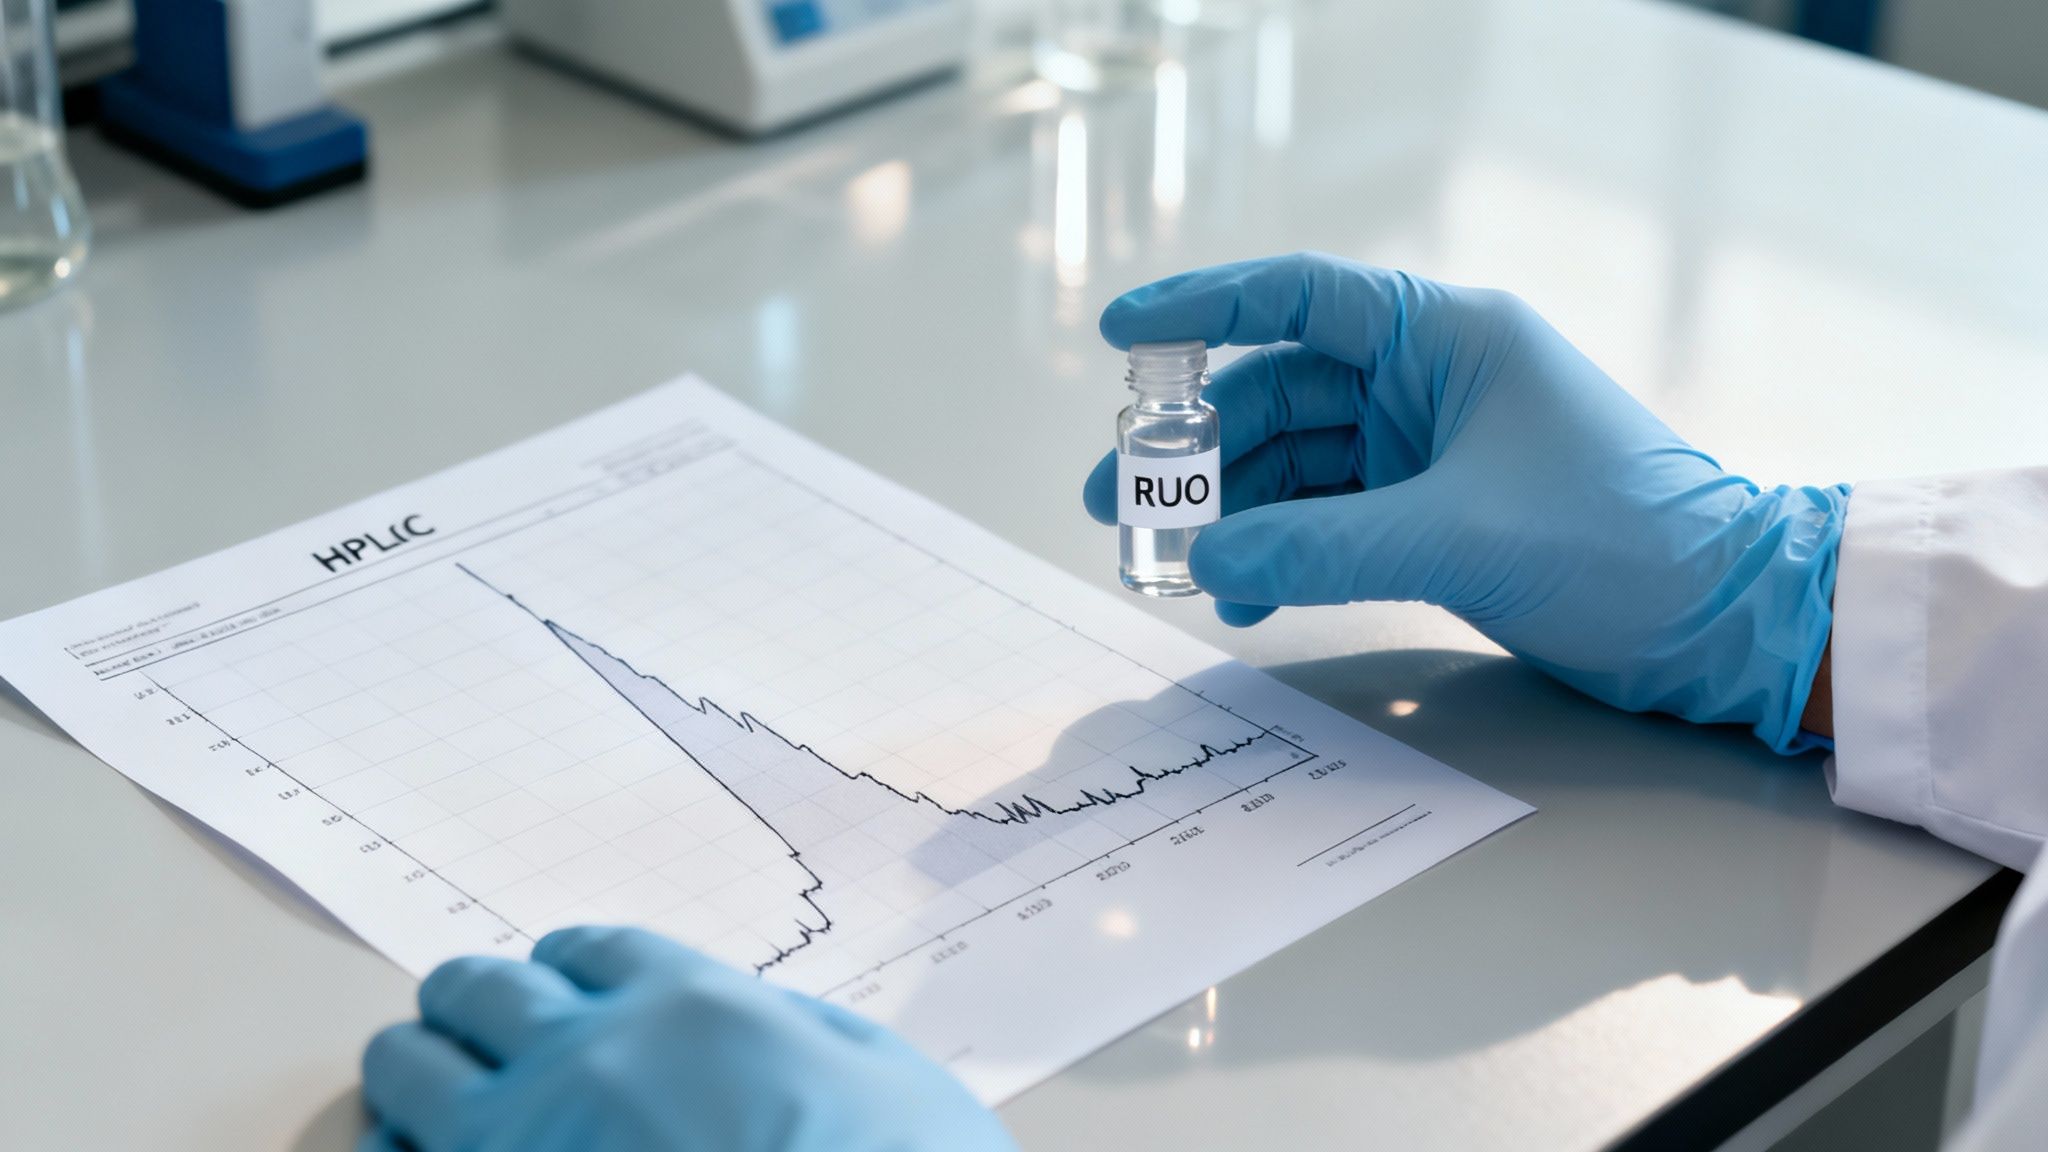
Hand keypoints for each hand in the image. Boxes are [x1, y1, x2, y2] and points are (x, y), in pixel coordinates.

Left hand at [359, 927, 1015, 1151]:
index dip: (572, 971)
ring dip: (420, 1073)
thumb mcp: (882, 1077)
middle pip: (475, 989)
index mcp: (690, 1009)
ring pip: (405, 1067)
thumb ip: (796, 1035)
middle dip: (476, 1008)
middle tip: (485, 1037)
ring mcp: (517, 1147)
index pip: (587, 951)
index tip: (568, 994)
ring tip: (436, 1100)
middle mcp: (587, 1060)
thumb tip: (754, 1030)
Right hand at [1083, 254, 1845, 751]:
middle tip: (1117, 500)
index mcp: (1443, 338)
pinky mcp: (1432, 512)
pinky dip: (1282, 550)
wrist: (1719, 621)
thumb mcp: (1459, 536)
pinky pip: (1328, 518)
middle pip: (1277, 393)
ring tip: (1168, 563)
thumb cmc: (1620, 543)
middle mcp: (1427, 381)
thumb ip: (1322, 546)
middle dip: (1197, 447)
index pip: (1296, 297)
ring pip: (1296, 464)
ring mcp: (1427, 450)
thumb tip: (1208, 554)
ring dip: (1234, 509)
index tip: (1116, 332)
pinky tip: (1247, 592)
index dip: (1200, 307)